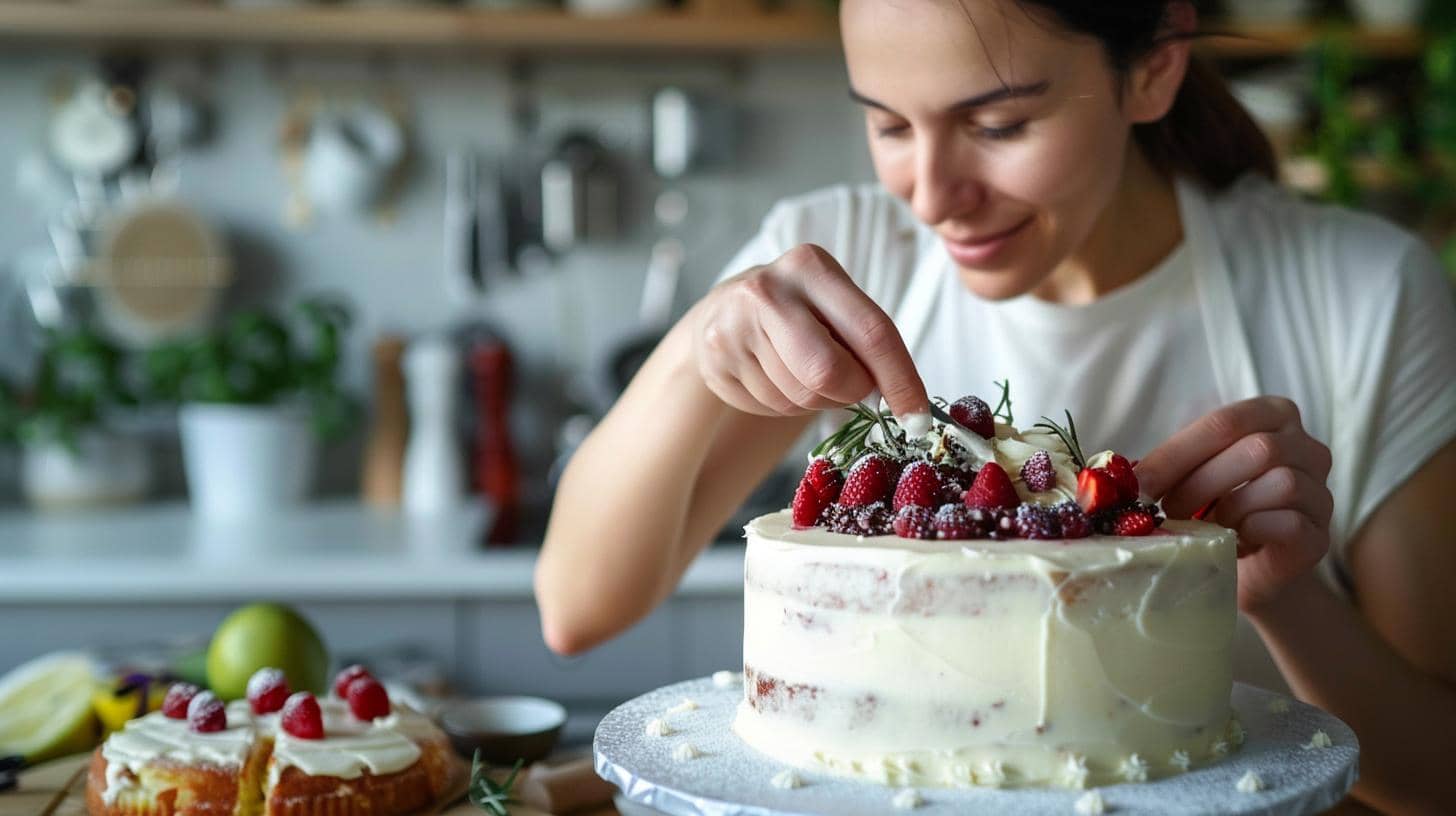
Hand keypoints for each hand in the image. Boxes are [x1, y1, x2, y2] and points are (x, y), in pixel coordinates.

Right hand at [691, 243, 928, 418]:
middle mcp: (769, 289)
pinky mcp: (718, 360)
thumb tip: (904, 403)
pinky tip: (773, 376)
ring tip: (801, 370)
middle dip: (850, 393)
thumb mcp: (832, 306)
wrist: (721, 312)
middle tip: (850, 388)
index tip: (918, 419)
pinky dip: (785, 404)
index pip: (871, 330)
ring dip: (816, 400)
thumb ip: (866, 342)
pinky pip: (771, 406)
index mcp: (811, 267)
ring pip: (800, 396)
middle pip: (829, 372)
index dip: (900, 380)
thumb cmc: (797, 313)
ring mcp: (736, 325)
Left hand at [1135, 397, 1334, 612]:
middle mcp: (1309, 447)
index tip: (1140, 486)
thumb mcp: (1186, 478)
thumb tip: (1116, 475)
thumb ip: (1165, 466)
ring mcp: (1322, 491)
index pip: (1225, 422)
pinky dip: (1251, 533)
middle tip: (1168, 512)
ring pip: (1280, 483)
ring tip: (1206, 528)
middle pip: (1258, 449)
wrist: (1244, 572)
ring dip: (1229, 510)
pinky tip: (1234, 543)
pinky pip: (1290, 522)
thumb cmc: (1212, 513)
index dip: (1177, 455)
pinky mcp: (1321, 534)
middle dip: (1200, 484)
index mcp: (1273, 415)